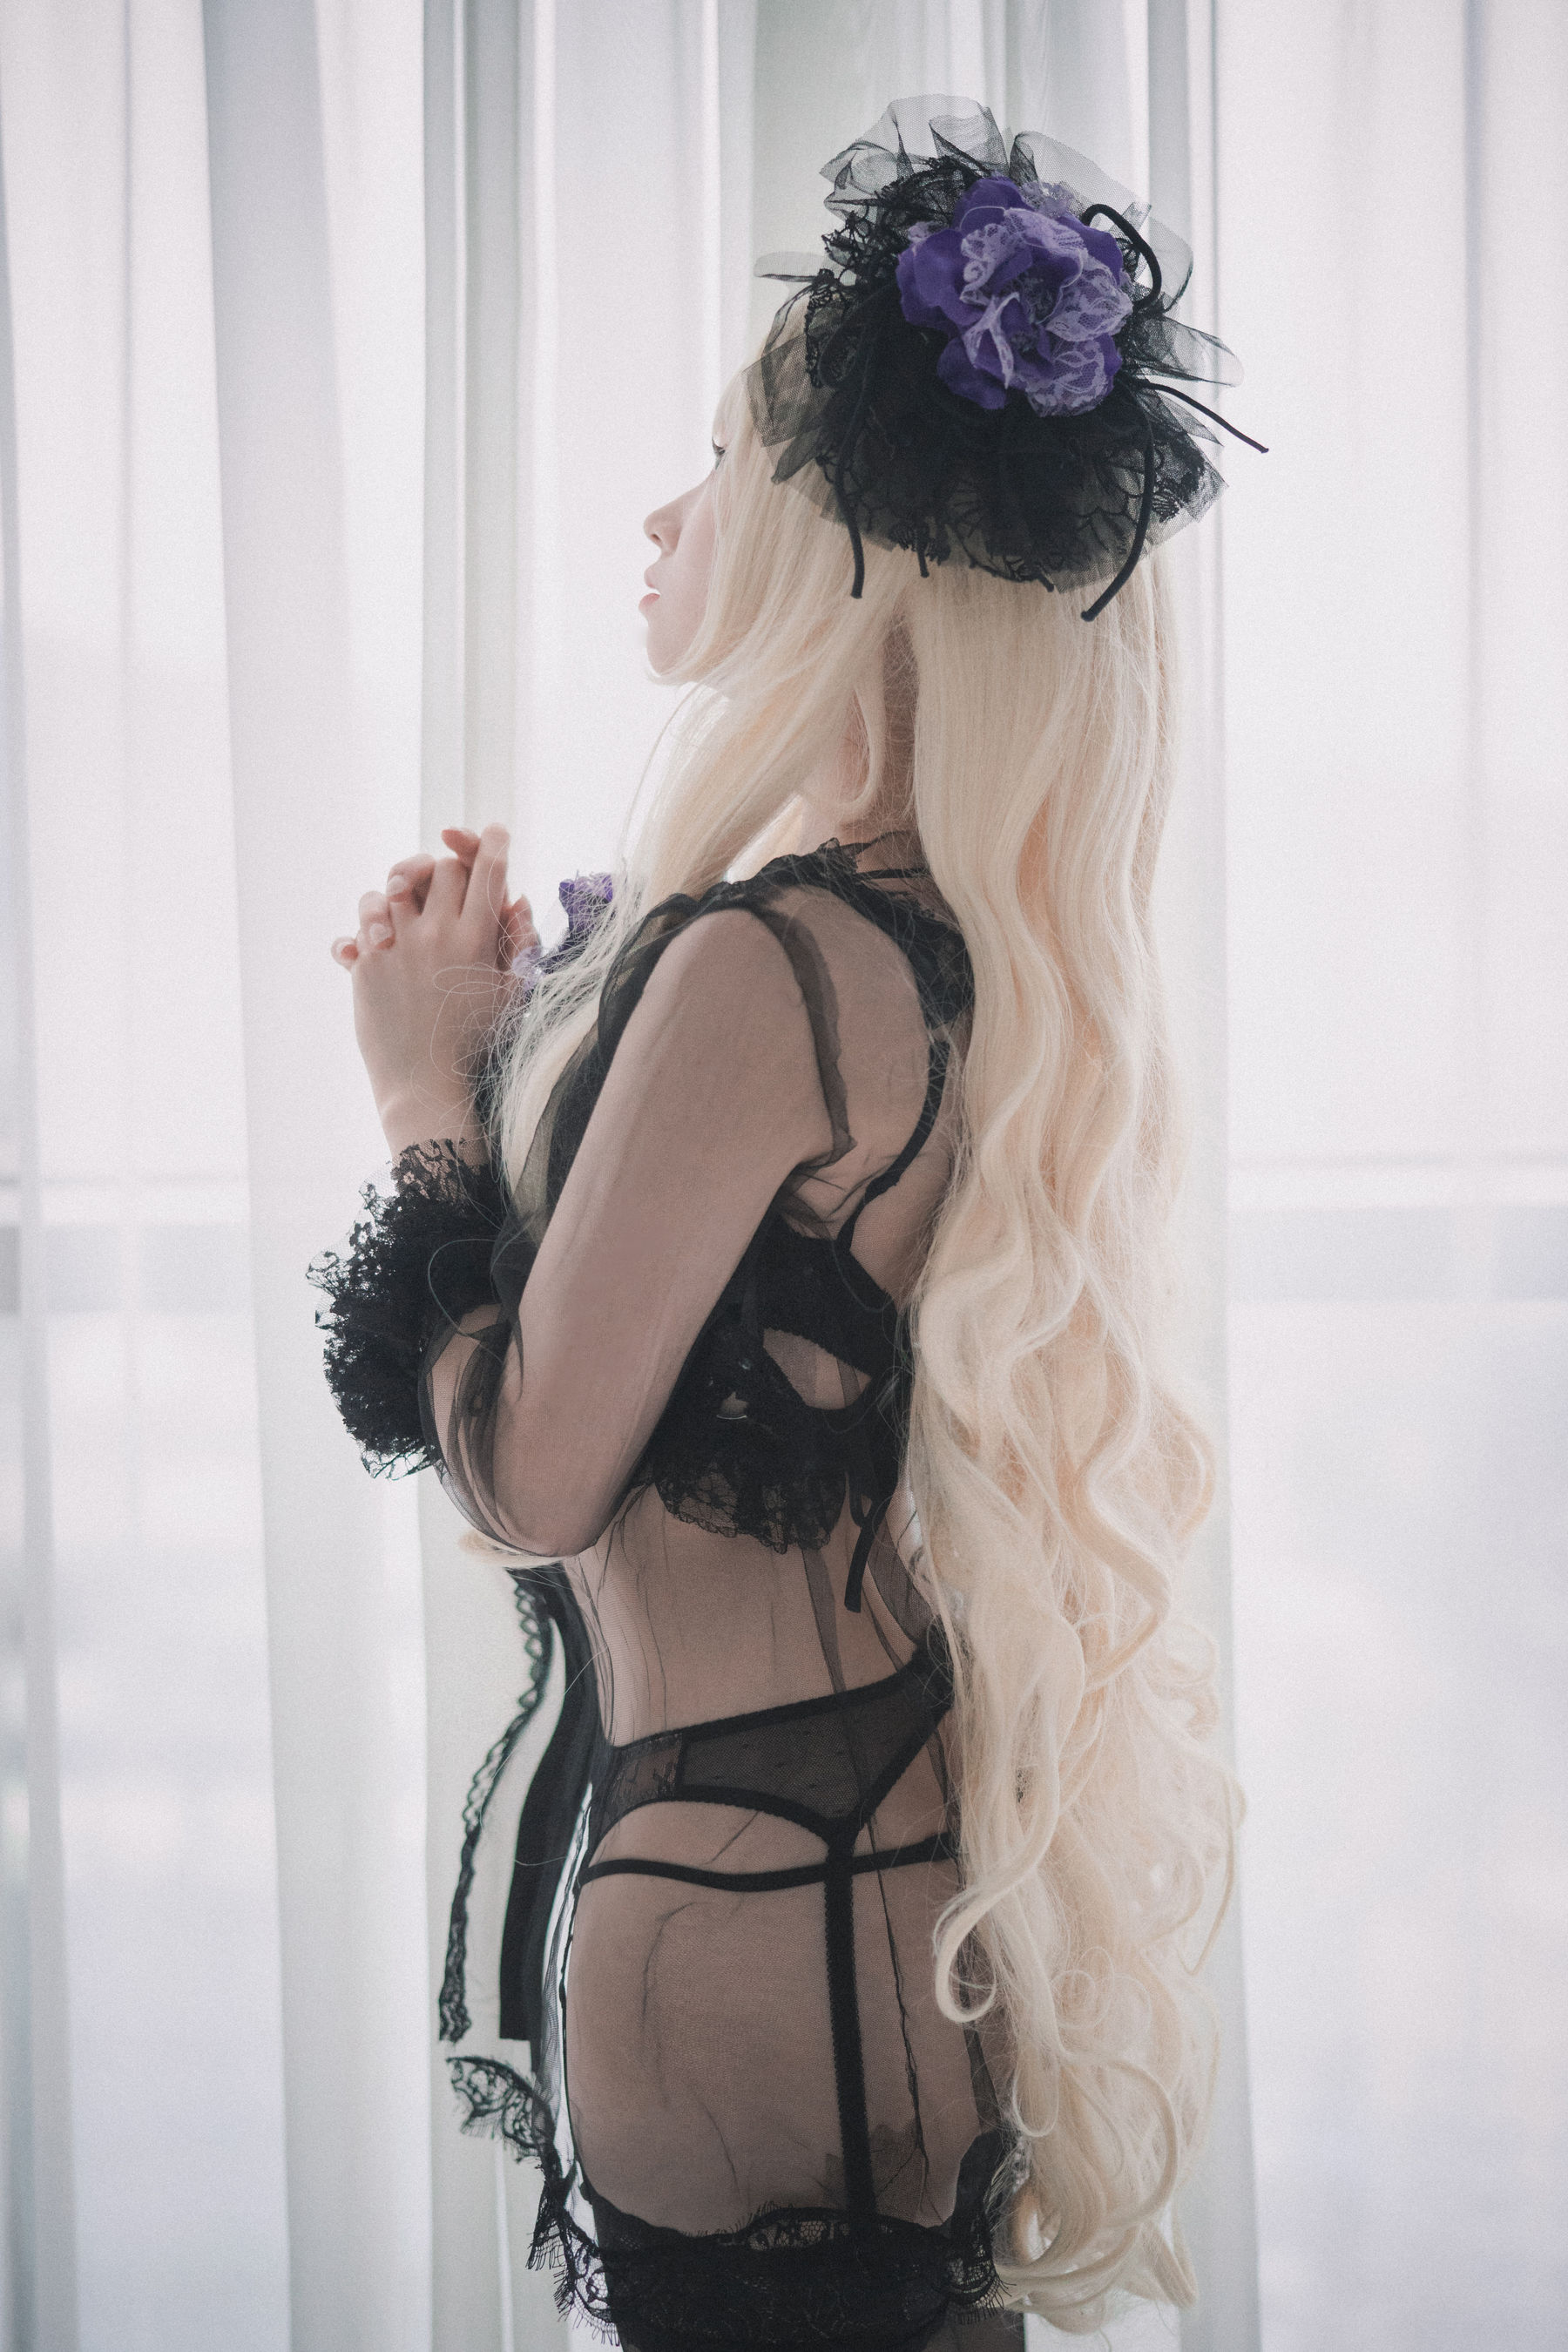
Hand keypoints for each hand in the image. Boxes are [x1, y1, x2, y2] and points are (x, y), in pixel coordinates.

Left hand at [330, 823, 539, 1157]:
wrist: (425, 1085)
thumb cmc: (475, 1044)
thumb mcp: (512, 995)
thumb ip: (518, 944)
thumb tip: (515, 899)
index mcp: (477, 941)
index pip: (488, 872)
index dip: (495, 844)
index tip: (496, 832)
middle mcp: (436, 935)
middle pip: (443, 867)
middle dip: (451, 863)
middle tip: (453, 875)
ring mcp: (397, 946)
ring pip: (396, 884)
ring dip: (407, 887)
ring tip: (412, 902)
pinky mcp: (367, 962)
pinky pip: (364, 917)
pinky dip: (372, 920)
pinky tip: (381, 935)